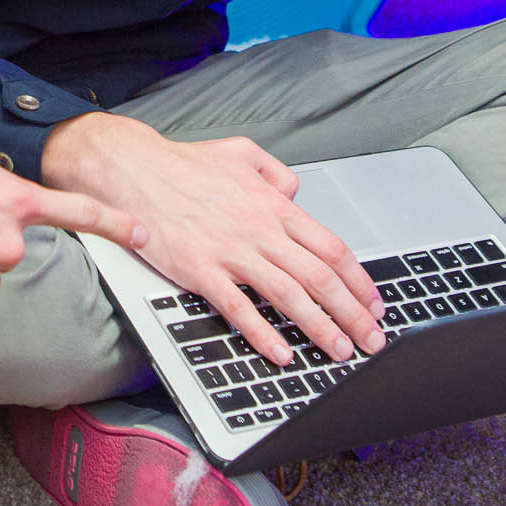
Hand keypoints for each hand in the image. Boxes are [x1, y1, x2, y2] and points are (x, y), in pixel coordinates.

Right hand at [43, 112, 384, 366]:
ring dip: (320, 328)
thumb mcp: (241, 152)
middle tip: (371, 340)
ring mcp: (230, 251)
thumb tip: (295, 192)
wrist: (132, 169)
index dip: (359, 281)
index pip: (331, 247)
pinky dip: (264, 334)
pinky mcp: (200, 270)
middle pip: (320, 277)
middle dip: (352, 314)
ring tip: (339, 351)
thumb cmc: (181, 163)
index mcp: (272, 204)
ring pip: (289, 295)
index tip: (373, 304)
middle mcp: (259, 229)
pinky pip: (239, 308)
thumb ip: (276, 171)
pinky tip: (281, 352)